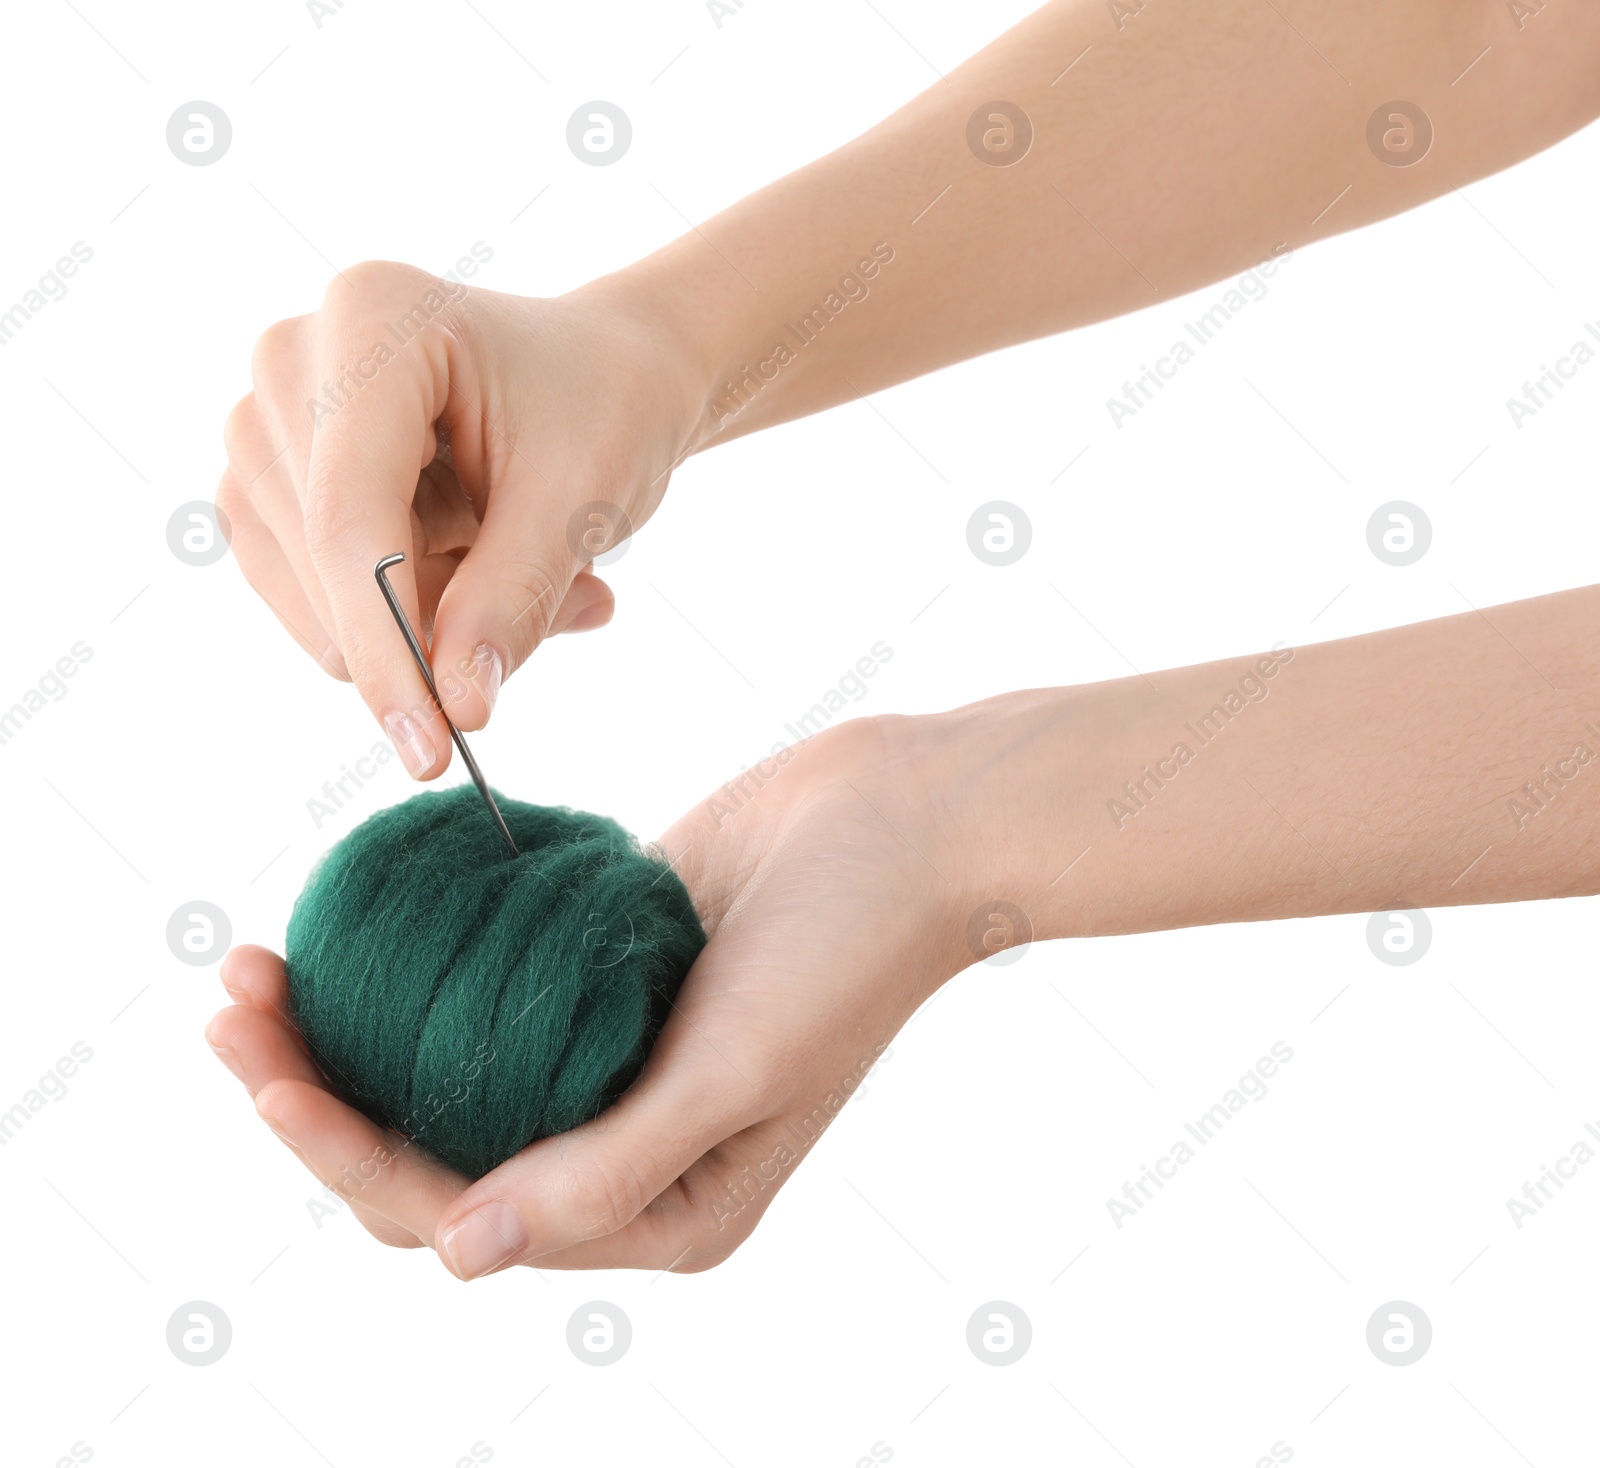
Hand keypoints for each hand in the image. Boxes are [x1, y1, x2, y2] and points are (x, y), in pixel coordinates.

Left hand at [204, 714, 975, 1273]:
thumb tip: (461, 1255)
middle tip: (228, 1007)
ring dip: (346, 1031)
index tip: (265, 1072)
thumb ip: (605, 1173)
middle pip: (429, 1149)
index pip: (464, 1213)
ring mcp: (605, 1056)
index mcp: (659, 1210)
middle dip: (316, 1095)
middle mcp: (621, 1147)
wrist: (908, 819)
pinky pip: (484, 987)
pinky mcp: (598, 972)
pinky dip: (413, 967)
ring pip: (441, 1069)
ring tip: (254, 965)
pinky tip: (351, 926)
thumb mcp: (739, 1077)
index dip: (347, 1154)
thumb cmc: (849, 950)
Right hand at [217, 264, 709, 774]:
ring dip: (436, 619)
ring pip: (320, 602)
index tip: (432, 751)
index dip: (386, 644)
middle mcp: (291, 361)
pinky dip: (407, 617)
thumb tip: (456, 710)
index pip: (349, 516)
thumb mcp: (583, 501)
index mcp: (371, 321)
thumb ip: (513, 602)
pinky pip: (318, 604)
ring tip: (538, 569)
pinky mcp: (265, 486)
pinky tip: (483, 568)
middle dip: (445, 621)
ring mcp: (265, 424)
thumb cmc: (604, 410)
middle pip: (328, 564)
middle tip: (577, 601)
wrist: (603, 373)